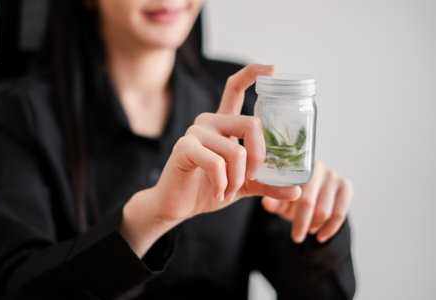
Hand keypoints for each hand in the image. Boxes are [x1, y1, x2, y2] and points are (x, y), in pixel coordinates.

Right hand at [153, 64, 300, 220]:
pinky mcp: (184, 147)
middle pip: (251, 124)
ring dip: (238, 180)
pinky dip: (222, 184)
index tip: (274, 69)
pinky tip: (218, 193)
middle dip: (259, 157)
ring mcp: (195, 132)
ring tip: (228, 192)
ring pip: (236, 151)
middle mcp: (209, 121)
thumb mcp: (244, 185)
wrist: (178, 206)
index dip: (253, 73)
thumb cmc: (209, 189)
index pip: (235, 88)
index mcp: (224, 124)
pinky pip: (216, 163)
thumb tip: (297, 191)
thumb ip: (268, 184)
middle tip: (252, 178)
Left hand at [261, 161, 352, 242]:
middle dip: (303, 223)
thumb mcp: (281, 203)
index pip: (294, 195)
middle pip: (309, 203)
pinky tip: (322, 235)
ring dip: (316, 225)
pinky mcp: (345, 184)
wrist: (311, 199)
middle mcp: (316, 167)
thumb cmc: (292, 200)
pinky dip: (331, 228)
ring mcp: (333, 175)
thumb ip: (274, 202)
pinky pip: (340, 213)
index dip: (296, 218)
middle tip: (298, 237)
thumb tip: (266, 203)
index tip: (295, 236)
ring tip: (310, 230)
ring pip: (325, 211)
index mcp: (296, 169)